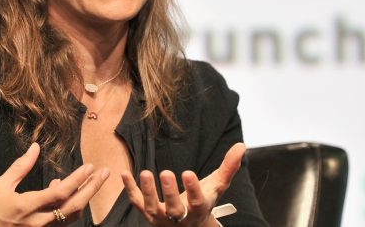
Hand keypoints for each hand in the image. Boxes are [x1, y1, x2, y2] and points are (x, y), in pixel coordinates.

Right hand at [0, 142, 109, 225]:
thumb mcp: (0, 186)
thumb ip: (20, 167)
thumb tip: (35, 148)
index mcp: (28, 207)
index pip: (60, 193)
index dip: (78, 180)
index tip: (90, 167)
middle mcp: (39, 222)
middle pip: (74, 206)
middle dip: (92, 189)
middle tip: (104, 174)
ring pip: (72, 216)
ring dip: (85, 198)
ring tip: (92, 181)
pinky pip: (63, 221)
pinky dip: (71, 206)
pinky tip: (69, 192)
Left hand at [121, 143, 245, 226]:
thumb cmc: (203, 202)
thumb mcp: (217, 187)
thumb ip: (228, 167)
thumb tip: (241, 146)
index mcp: (198, 209)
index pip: (197, 201)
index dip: (193, 188)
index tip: (188, 172)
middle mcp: (180, 217)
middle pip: (174, 208)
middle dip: (169, 192)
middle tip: (165, 172)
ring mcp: (161, 217)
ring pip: (152, 207)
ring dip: (147, 191)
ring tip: (145, 172)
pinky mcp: (147, 213)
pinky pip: (136, 202)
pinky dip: (130, 189)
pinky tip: (124, 173)